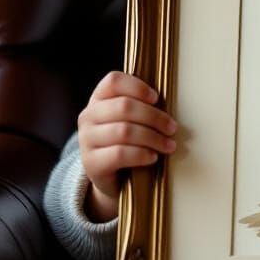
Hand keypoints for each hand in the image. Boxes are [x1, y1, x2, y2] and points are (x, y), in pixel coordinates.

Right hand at [77, 71, 176, 221]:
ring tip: (169, 145)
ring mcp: (86, 140)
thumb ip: (143, 106)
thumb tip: (170, 100)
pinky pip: (120, 154)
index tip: (157, 98)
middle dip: (154, 117)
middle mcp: (88, 116)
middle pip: (124, 106)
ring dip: (153, 138)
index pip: (113, 81)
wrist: (112, 178)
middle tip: (172, 128)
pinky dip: (142, 154)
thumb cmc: (129, 142)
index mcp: (99, 98)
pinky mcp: (90, 163)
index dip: (138, 87)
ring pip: (124, 131)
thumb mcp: (132, 120)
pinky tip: (153, 157)